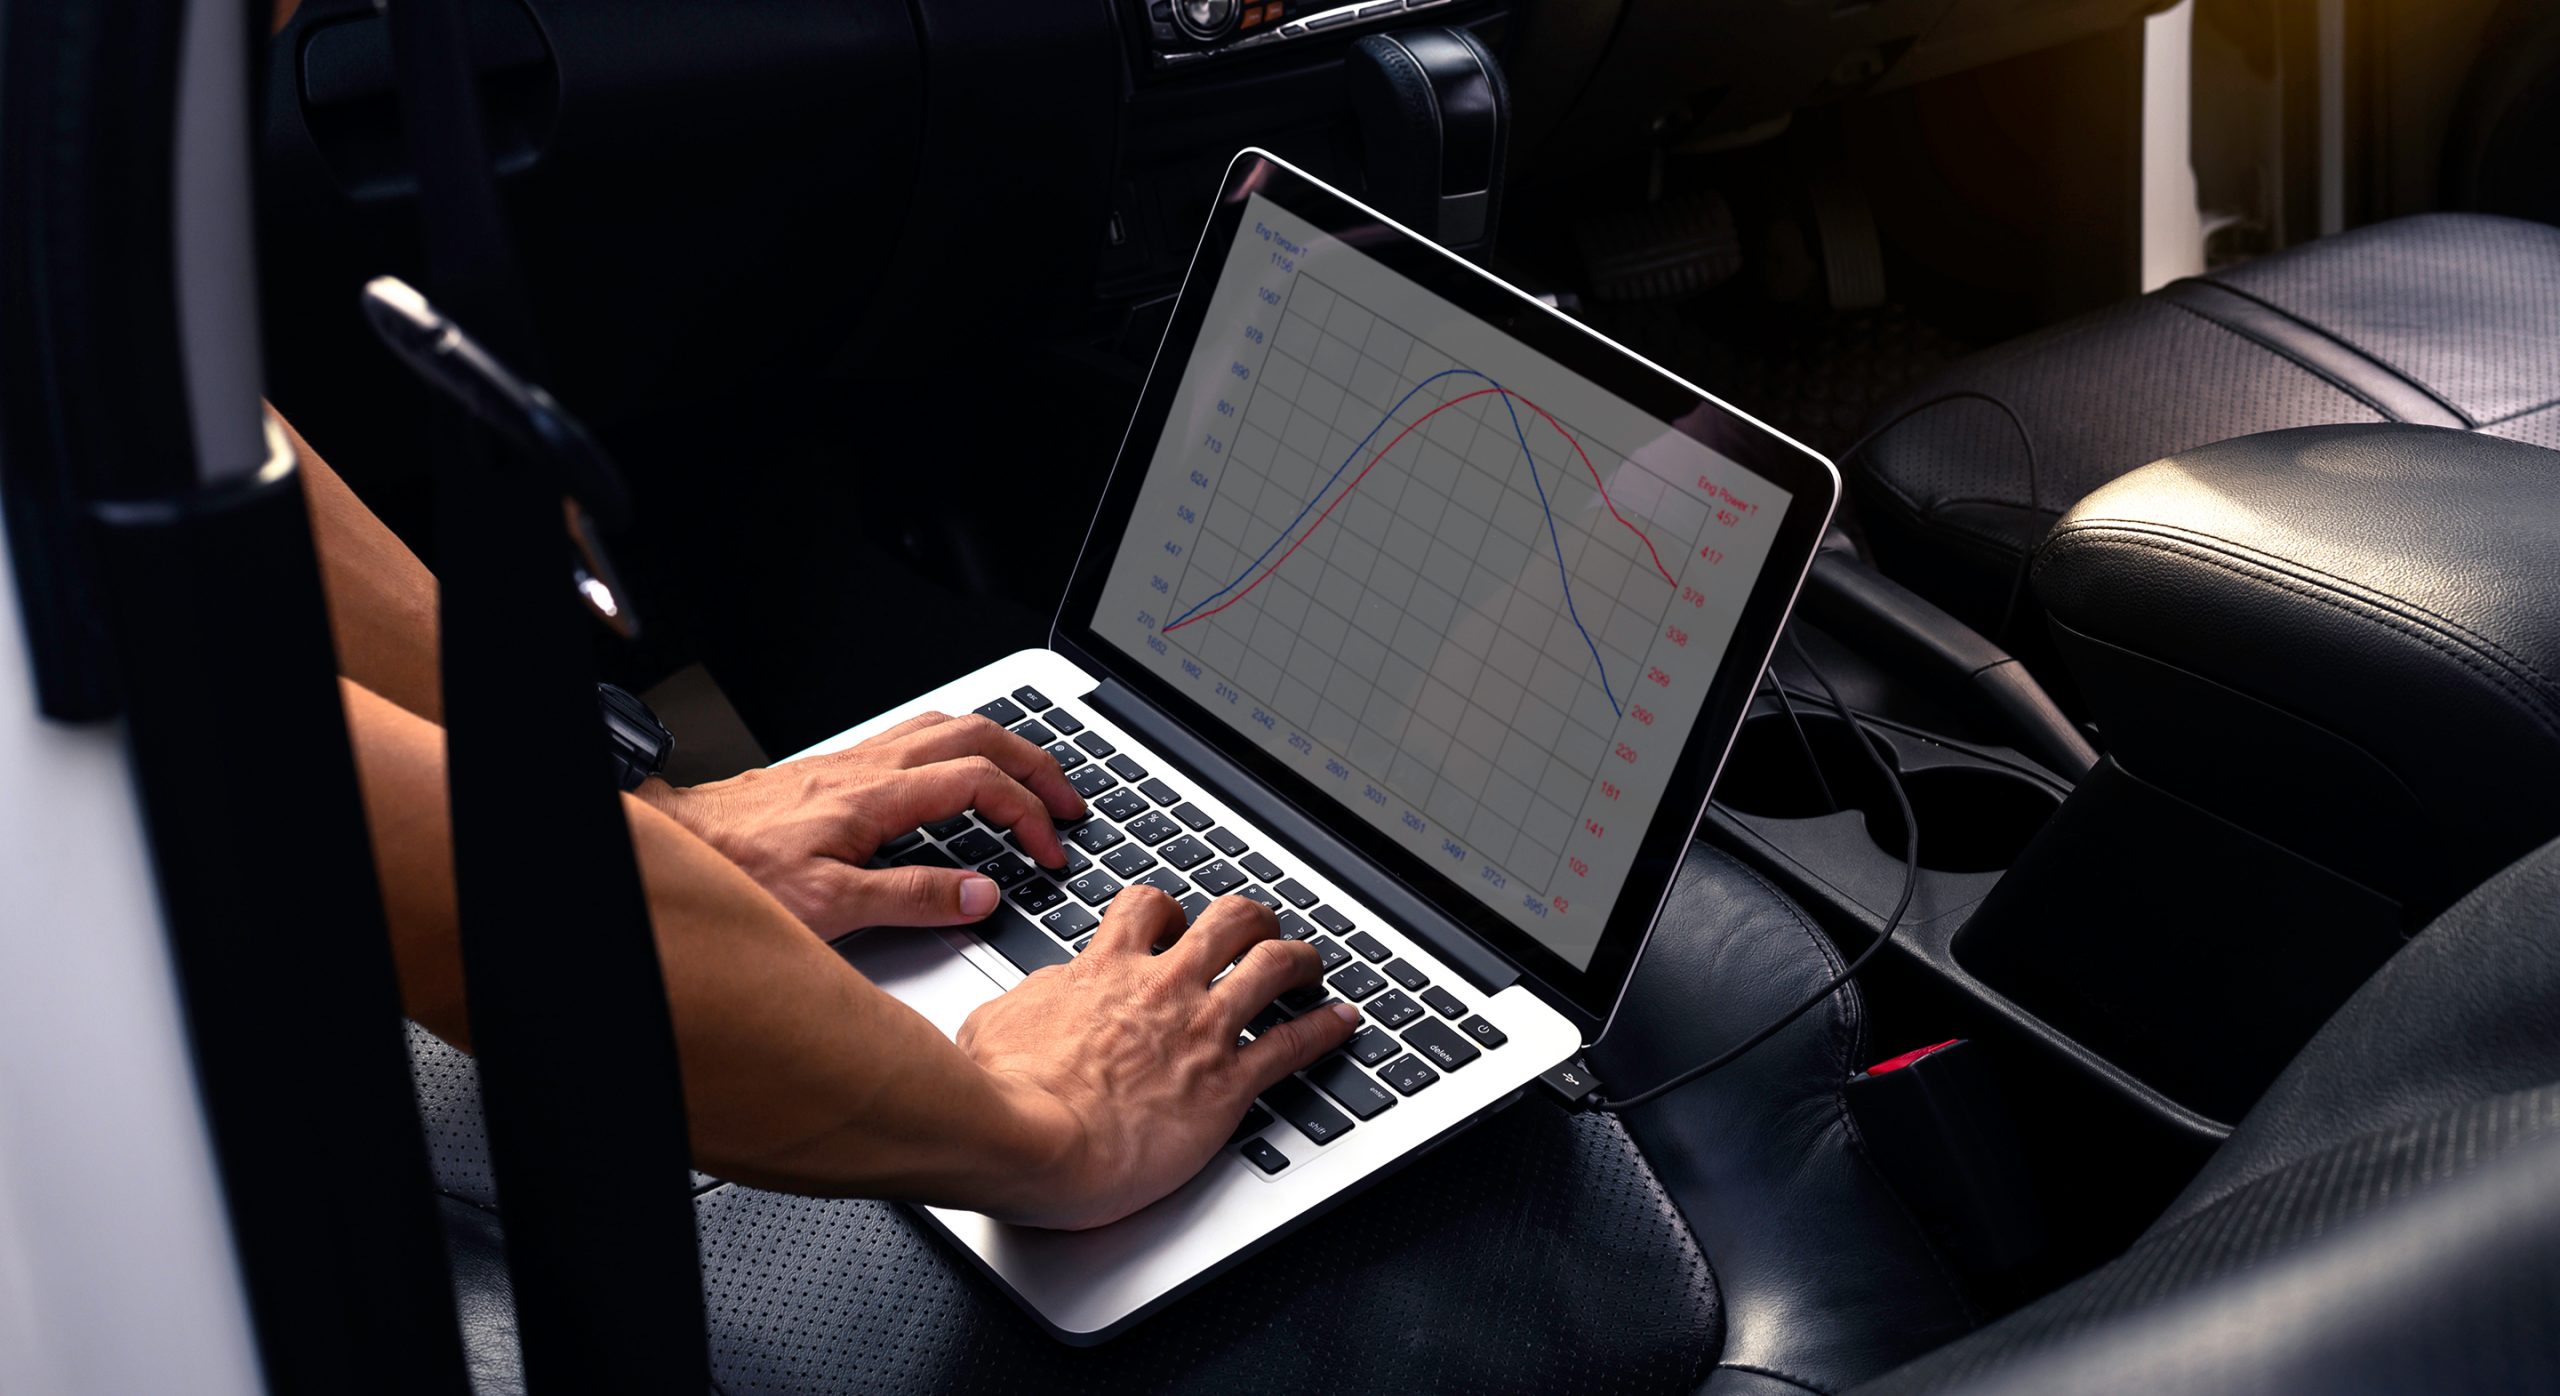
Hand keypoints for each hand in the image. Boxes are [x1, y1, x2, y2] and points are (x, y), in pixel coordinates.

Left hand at [637, 711, 1083, 937]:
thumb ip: (913, 897)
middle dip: (1035, 765)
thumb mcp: (831, 907)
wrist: (681, 845)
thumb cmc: (743, 873)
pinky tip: (959, 770)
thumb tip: (981, 893)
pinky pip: (917, 735)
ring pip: (947, 724)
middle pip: (977, 735)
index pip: (979, 784)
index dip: (1028, 815)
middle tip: (1067, 801)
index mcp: (877, 796)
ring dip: (1001, 746)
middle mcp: (870, 767)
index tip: (1048, 852)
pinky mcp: (836, 768)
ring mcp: (854, 761)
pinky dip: (960, 746)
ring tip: (1030, 778)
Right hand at [958, 888, 1359, 1229]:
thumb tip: (1039, 995)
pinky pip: (1293, 1044)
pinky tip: (1342, 1023)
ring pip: (1272, 966)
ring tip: (1311, 965)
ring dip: (1300, 960)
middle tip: (1259, 931)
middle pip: (1228, 921)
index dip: (1168, 910)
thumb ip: (1030, 1000)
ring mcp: (1200, 1031)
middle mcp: (1162, 988)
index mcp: (1105, 969)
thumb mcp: (996, 1022)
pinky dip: (1325, 1030)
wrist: (1024, 1137)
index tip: (1176, 922)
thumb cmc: (1002, 1092)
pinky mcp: (1225, 1084)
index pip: (1145, 910)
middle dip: (1251, 920)